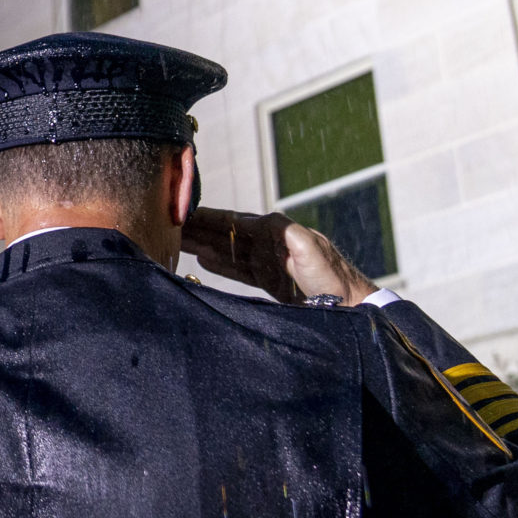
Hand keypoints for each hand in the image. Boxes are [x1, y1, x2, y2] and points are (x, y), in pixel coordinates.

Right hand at [182, 208, 374, 306]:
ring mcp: (267, 261)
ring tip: (176, 240)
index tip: (181, 210)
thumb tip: (259, 219)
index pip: (232, 220)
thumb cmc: (333, 277)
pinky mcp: (269, 280)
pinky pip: (237, 269)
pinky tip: (201, 259)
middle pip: (225, 233)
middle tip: (167, 225)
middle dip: (198, 228)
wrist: (350, 307)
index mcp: (275, 230)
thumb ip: (285, 231)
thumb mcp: (309, 248)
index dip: (207, 216)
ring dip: (203, 245)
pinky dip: (219, 263)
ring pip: (227, 250)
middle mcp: (268, 242)